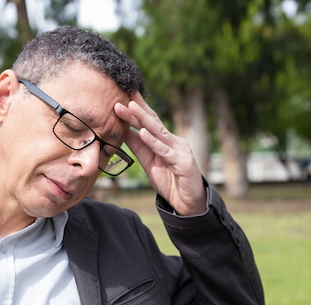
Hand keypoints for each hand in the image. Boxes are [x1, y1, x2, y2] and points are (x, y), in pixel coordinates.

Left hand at [114, 93, 206, 215]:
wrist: (188, 203)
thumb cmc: (170, 181)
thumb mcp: (149, 163)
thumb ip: (139, 148)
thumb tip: (124, 132)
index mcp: (166, 141)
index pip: (150, 122)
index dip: (137, 110)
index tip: (124, 96)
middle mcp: (174, 141)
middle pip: (153, 123)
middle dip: (137, 110)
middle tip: (123, 96)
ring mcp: (180, 150)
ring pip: (158, 132)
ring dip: (143, 119)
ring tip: (131, 106)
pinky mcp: (182, 163)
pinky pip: (164, 151)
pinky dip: (153, 142)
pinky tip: (143, 133)